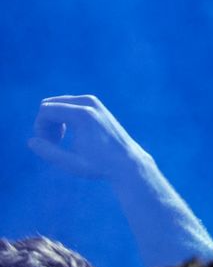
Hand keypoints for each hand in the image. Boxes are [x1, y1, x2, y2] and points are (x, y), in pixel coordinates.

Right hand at [28, 95, 149, 180]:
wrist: (127, 161)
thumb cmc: (99, 165)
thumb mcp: (71, 163)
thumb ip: (49, 152)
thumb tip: (32, 140)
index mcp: (82, 114)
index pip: (45, 110)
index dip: (40, 128)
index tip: (49, 145)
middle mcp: (88, 102)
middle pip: (49, 104)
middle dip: (45, 123)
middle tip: (54, 143)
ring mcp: (93, 101)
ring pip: (57, 104)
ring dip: (53, 121)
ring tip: (60, 140)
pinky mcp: (96, 105)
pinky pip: (68, 105)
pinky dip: (62, 117)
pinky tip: (69, 134)